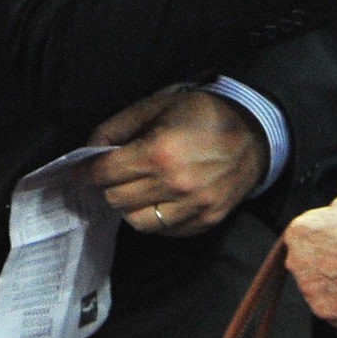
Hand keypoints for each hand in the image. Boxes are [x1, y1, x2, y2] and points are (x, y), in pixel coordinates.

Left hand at [86, 87, 266, 235]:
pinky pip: (165, 231)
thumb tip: (89, 150)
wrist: (255, 131)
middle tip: (115, 174)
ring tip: (137, 189)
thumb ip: (116, 127)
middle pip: (116, 199)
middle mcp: (175, 184)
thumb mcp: (157, 106)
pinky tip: (161, 199)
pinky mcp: (207, 220)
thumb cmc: (203, 114)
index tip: (81, 171)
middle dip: (109, 185)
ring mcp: (193, 206)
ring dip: (130, 206)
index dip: (86, 171)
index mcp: (159, 152)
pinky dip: (156, 218)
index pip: (104, 174)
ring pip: (137, 222)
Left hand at [283, 188, 336, 327]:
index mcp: (299, 231)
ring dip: (336, 285)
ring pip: (320, 289)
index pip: (301, 238)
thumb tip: (334, 214)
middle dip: (325, 264)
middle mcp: (296, 262)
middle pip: (306, 265)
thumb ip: (334, 208)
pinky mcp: (324, 312)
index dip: (322, 240)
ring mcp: (309, 290)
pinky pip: (333, 309)